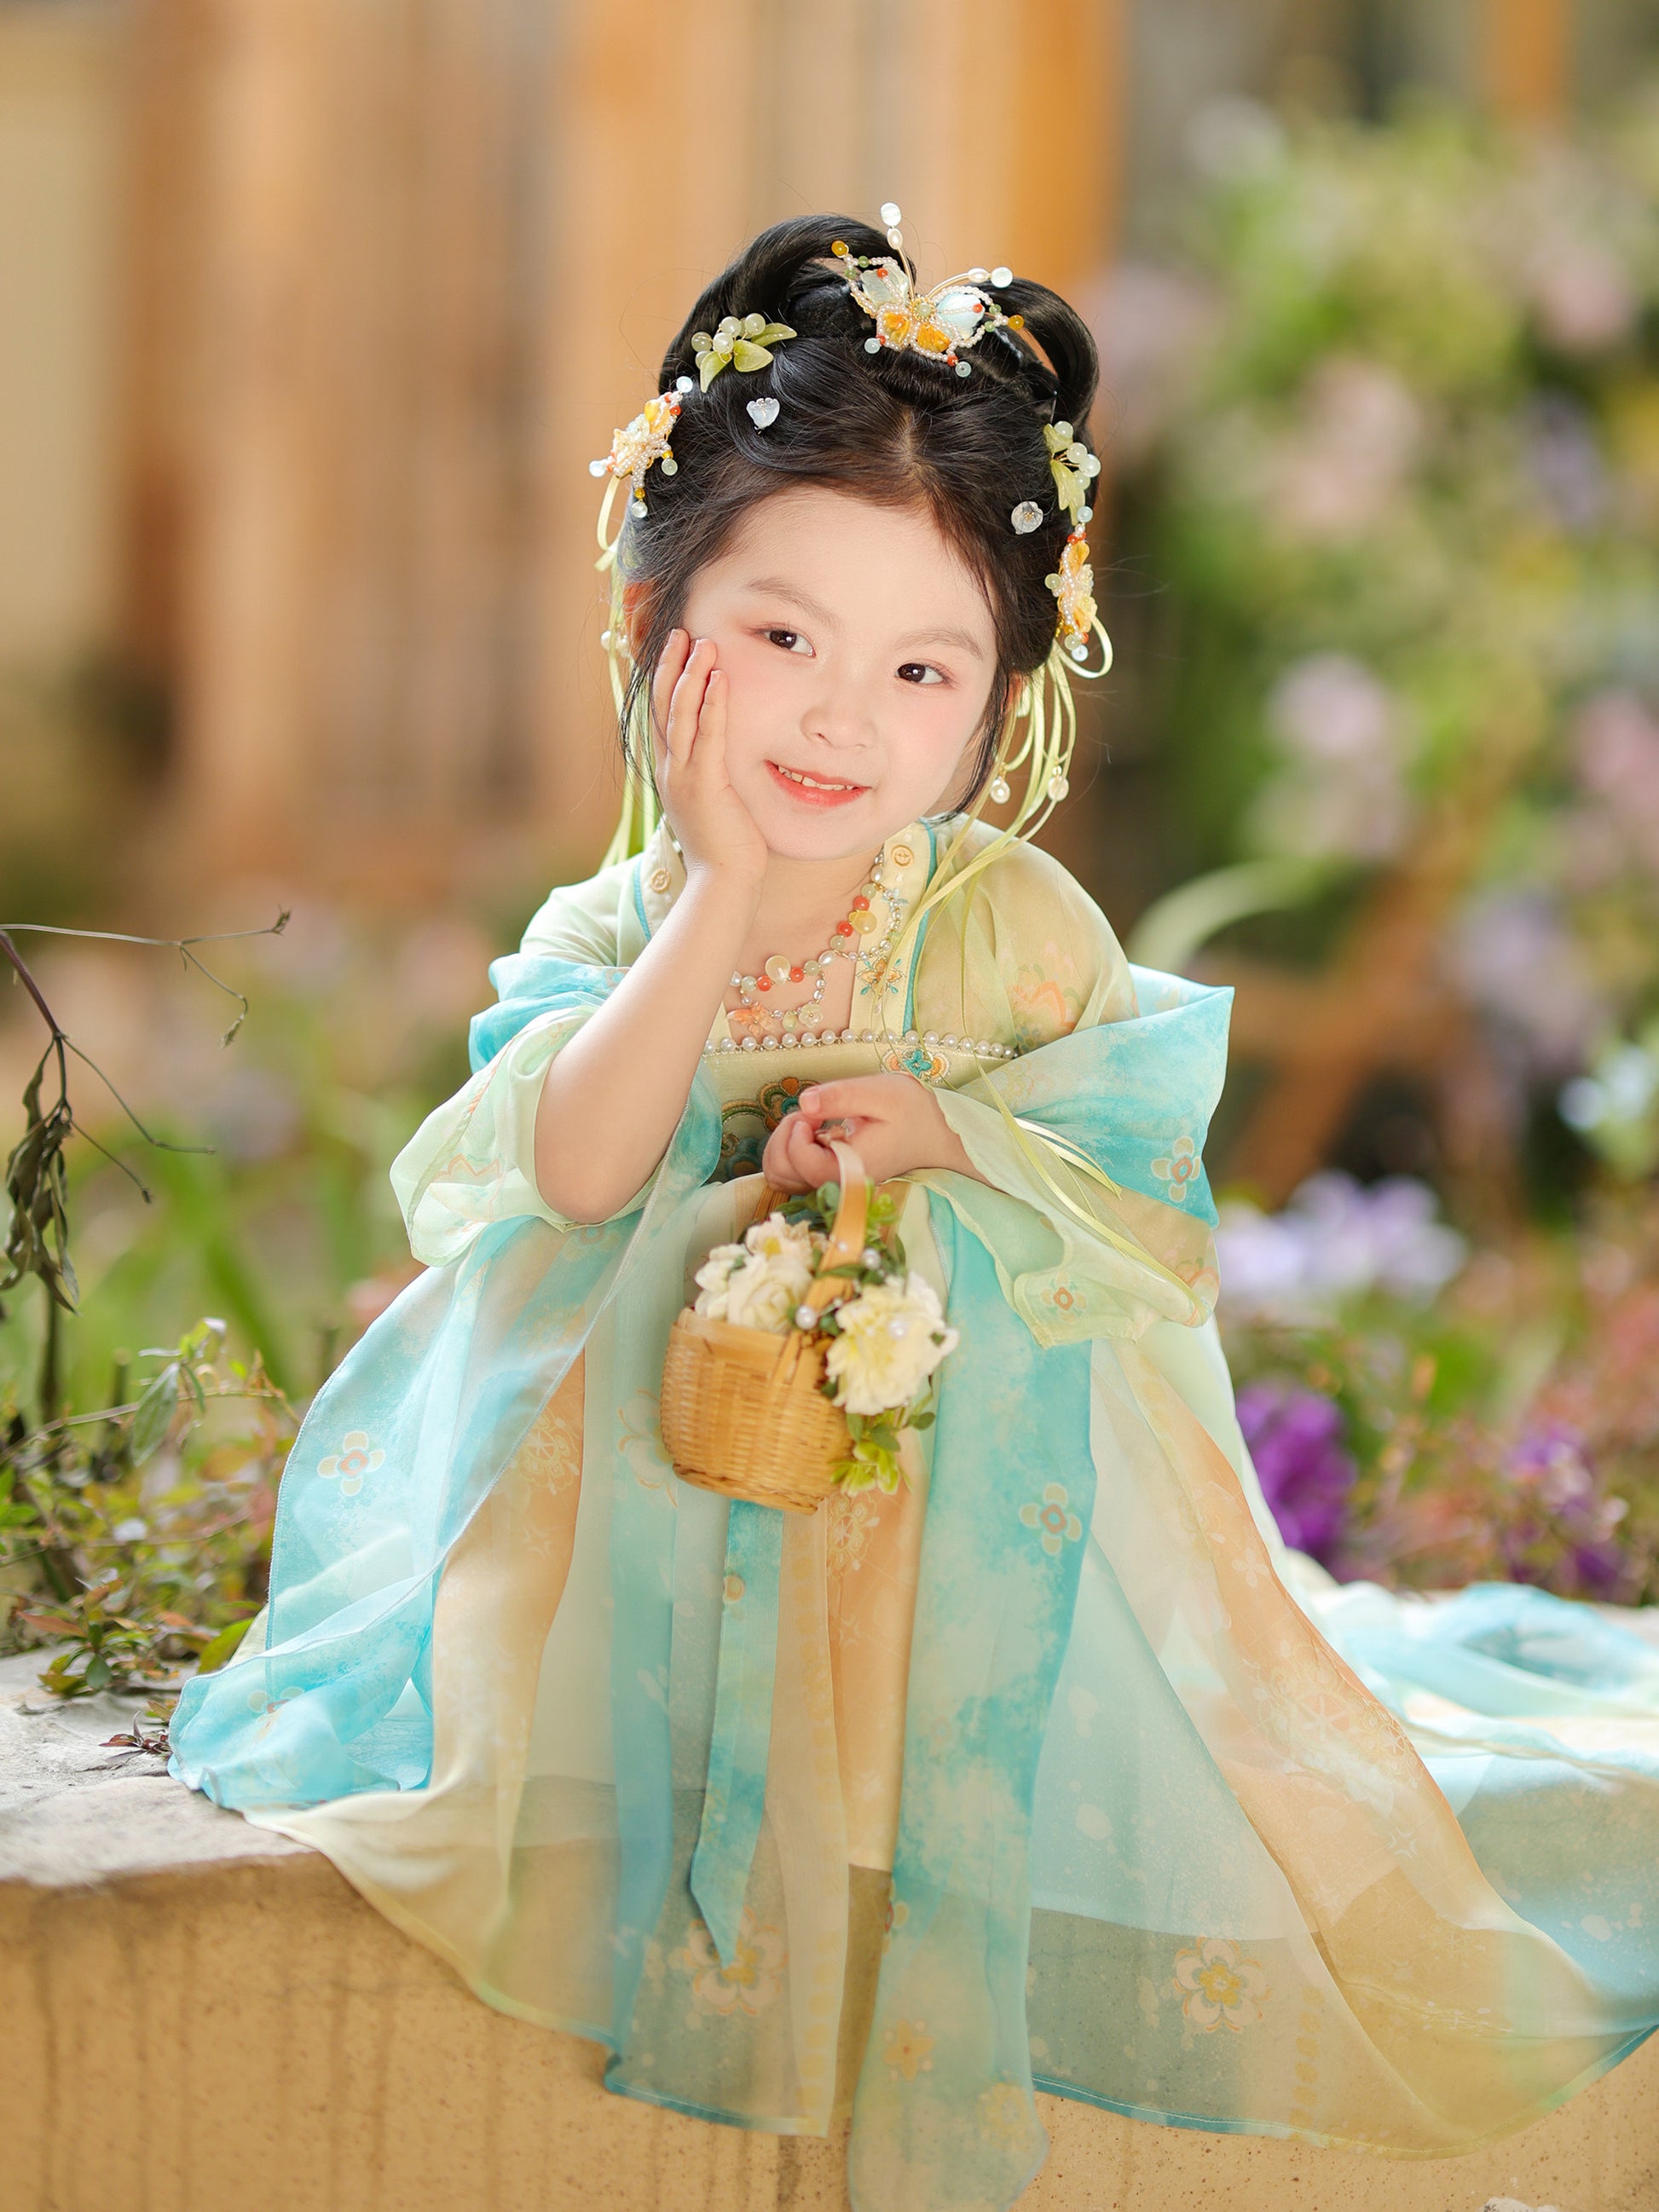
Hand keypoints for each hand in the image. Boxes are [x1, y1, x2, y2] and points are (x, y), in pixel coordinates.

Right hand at [652, 630, 766, 887]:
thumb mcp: (717, 803)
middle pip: (663, 707)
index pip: (663, 716)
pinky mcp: (705, 786)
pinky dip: (711, 705)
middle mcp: (671, 771)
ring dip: (691, 676)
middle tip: (681, 631)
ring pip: (680, 716)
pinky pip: (706, 737)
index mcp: (672, 773)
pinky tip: (718, 678)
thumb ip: (716, 775)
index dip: (666, 681)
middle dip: (671, 667)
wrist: (724, 882)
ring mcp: (684, 778)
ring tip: (702, 642)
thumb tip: (726, 757)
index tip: (676, 650)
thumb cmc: (728, 848)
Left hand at [759, 1074, 977, 1191]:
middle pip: (781, 1173)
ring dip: (783, 1143)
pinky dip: (788, 1151)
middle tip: (811, 1115)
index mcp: (852, 1168)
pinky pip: (790, 1174)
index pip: (802, 1163)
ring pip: (779, 1176)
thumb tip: (804, 1102)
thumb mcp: (880, 1093)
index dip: (796, 1134)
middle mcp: (838, 1184)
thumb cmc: (911, 1112)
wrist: (933, 1134)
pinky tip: (810, 1132)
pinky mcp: (827, 1179)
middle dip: (785, 1136)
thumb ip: (841, 1096)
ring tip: (809, 1122)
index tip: (816, 1113)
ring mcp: (830, 1184)